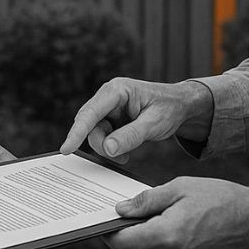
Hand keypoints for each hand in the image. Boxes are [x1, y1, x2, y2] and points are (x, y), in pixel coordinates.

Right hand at [59, 78, 212, 161]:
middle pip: (90, 124)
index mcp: (117, 90)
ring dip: (107, 148)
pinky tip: (125, 153)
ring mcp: (109, 107)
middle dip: (100, 144)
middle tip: (120, 158)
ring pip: (95, 132)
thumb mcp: (154, 124)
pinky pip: (103, 135)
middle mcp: (109, 96)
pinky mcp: (111, 117)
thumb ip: (131, 136)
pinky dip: (111, 147)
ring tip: (126, 156)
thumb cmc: (170, 108)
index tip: (67, 149)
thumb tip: (107, 149)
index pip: (91, 112)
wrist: (181, 106)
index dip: (77, 132)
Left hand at [106, 178, 248, 248]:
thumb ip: (146, 200)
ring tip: (161, 210)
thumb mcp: (179, 187)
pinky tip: (171, 221)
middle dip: (129, 226)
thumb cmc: (217, 198)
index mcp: (167, 235)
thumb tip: (120, 209)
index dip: (107, 231)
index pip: (122, 242)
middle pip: (133, 245)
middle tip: (130, 205)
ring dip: (145, 232)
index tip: (100, 217)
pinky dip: (158, 239)